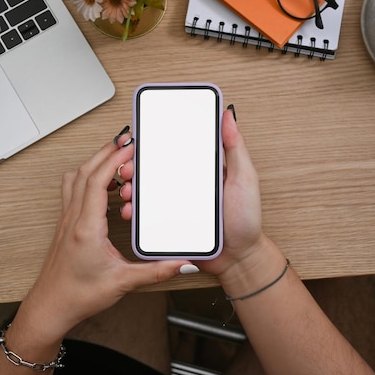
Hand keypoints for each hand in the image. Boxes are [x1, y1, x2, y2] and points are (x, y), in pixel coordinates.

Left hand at [14, 130, 192, 345]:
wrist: (51, 307)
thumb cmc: (77, 295)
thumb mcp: (122, 283)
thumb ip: (154, 271)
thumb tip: (180, 263)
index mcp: (86, 228)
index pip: (96, 181)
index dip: (113, 158)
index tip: (129, 145)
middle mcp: (73, 219)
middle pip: (85, 171)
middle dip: (105, 151)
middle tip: (126, 139)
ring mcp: (66, 220)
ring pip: (75, 178)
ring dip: (93, 162)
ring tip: (114, 156)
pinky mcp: (65, 225)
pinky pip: (72, 190)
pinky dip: (86, 177)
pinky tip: (101, 184)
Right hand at [118, 109, 268, 278]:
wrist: (238, 258)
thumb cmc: (245, 220)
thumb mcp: (244, 178)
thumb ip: (235, 148)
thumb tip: (228, 116)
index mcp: (201, 168)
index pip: (175, 148)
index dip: (155, 141)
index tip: (140, 137)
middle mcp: (184, 183)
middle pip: (153, 168)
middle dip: (135, 164)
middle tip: (129, 166)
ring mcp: (174, 203)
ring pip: (145, 190)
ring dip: (131, 186)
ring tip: (128, 189)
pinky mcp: (167, 223)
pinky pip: (146, 215)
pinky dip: (135, 210)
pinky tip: (131, 209)